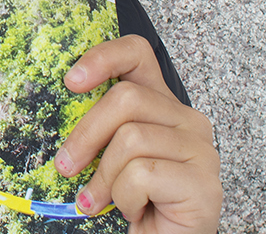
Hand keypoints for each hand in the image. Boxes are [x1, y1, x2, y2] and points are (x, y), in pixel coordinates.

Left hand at [54, 34, 221, 233]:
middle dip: (87, 135)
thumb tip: (63, 103)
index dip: (102, 58)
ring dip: (105, 179)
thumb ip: (102, 127)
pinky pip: (142, 174)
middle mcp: (189, 121)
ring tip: (105, 200)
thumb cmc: (137, 202)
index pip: (137, 55)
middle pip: (126, 98)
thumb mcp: (112, 156)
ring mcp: (201, 151)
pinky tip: (135, 211)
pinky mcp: (202, 183)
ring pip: (130, 139)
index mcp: (164, 107)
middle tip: (67, 165)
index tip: (71, 82)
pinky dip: (125, 198)